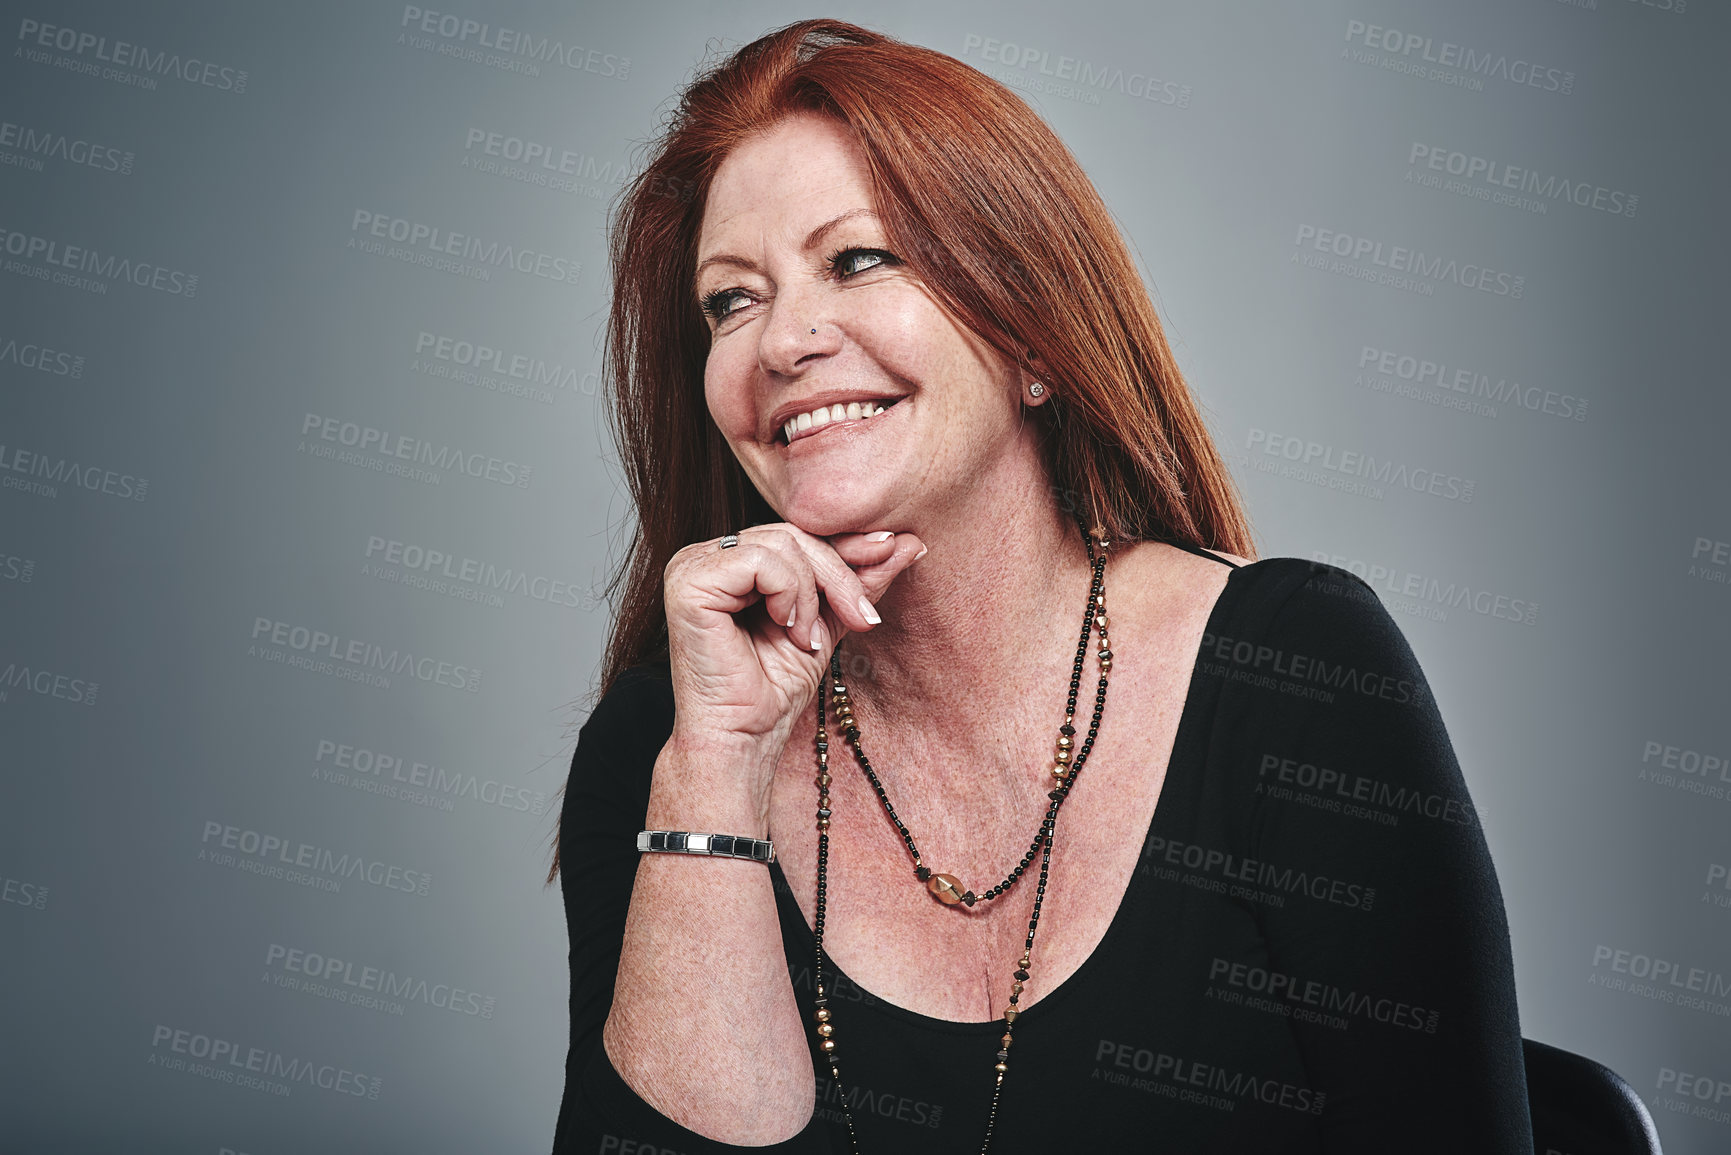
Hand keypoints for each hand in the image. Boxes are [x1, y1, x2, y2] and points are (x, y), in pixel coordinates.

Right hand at [661, 524, 925, 769]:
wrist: (746, 737)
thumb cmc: (775, 688)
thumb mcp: (830, 622)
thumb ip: (859, 580)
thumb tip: (910, 541)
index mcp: (731, 560)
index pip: (797, 533)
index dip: (847, 546)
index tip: (896, 548)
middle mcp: (706, 556)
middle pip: (792, 534)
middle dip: (839, 576)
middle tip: (862, 618)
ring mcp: (691, 566)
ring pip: (781, 543)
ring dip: (812, 595)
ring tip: (805, 638)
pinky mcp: (687, 583)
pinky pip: (760, 562)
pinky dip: (788, 596)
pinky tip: (785, 629)